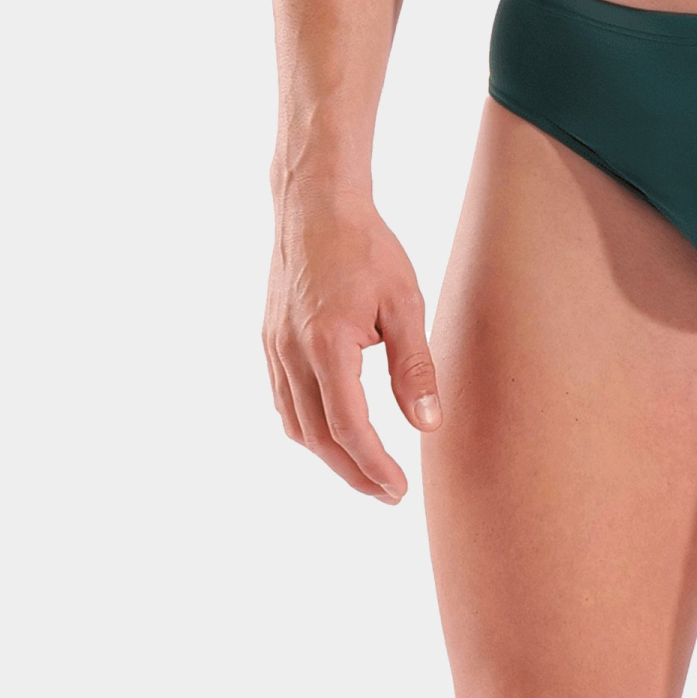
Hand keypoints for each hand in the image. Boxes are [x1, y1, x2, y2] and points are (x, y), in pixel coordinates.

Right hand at [263, 192, 441, 501]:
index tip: (398, 490)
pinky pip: (284, 402)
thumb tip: (428, 425)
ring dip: (329, 456)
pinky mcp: (268, 342)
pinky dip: (308, 428)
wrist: (315, 204)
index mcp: (327, 344)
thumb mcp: (404, 302)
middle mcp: (292, 353)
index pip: (348, 427)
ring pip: (296, 425)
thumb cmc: (366, 247)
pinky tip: (333, 432)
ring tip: (366, 470)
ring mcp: (274, 349)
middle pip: (318, 438)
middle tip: (387, 493)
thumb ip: (414, 367)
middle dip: (353, 473)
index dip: (373, 466)